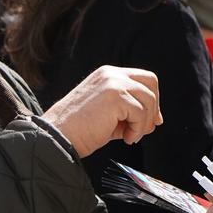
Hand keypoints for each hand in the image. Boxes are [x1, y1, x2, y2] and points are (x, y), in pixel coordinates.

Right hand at [42, 65, 161, 156]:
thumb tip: (153, 120)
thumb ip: (129, 111)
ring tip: (129, 136)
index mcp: (108, 74)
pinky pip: (141, 113)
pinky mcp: (115, 96)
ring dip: (144, 123)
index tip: (152, 120)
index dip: (152, 98)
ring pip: (149, 100)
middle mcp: (111, 74)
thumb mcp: (108, 114)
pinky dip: (137, 130)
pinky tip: (126, 138)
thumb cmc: (79, 129)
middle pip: (151, 82)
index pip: (142, 79)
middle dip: (153, 107)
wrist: (59, 135)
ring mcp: (113, 83)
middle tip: (145, 129)